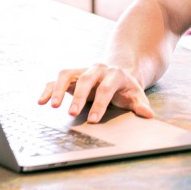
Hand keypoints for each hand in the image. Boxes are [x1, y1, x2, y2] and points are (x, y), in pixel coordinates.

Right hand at [38, 63, 153, 122]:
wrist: (119, 73)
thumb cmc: (127, 88)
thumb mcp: (136, 95)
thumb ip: (141, 105)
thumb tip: (149, 115)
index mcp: (115, 74)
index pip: (106, 88)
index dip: (100, 104)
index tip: (93, 120)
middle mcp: (97, 69)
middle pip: (86, 80)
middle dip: (79, 97)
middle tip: (72, 113)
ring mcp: (83, 70)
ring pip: (68, 74)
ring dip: (59, 89)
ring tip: (52, 106)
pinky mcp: (72, 75)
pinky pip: (57, 79)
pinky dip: (48, 89)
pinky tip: (41, 101)